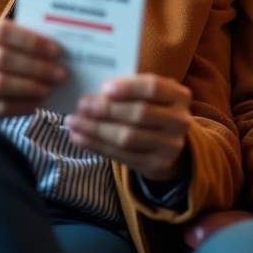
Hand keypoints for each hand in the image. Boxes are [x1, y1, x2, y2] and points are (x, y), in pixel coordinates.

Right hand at [0, 18, 65, 116]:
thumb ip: (8, 38)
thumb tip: (51, 46)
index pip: (1, 31)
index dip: (32, 41)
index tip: (56, 50)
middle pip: (2, 59)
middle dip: (36, 66)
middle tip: (60, 73)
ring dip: (30, 87)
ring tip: (50, 88)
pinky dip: (20, 106)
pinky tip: (35, 103)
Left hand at [65, 74, 192, 181]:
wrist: (170, 143)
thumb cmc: (152, 109)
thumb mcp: (150, 95)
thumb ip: (129, 90)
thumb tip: (93, 92)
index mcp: (178, 95)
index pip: (153, 87)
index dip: (128, 88)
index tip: (104, 89)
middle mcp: (179, 120)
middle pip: (139, 114)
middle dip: (106, 110)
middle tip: (81, 105)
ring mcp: (170, 145)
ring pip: (128, 137)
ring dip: (96, 130)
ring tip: (74, 122)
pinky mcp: (157, 165)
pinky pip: (122, 156)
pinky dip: (97, 146)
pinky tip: (80, 138)